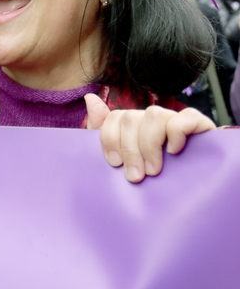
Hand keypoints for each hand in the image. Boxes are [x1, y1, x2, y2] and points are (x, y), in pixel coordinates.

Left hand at [85, 93, 215, 182]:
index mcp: (133, 124)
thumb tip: (90, 98)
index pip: (114, 117)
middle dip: (130, 149)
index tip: (115, 164)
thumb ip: (101, 129)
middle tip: (135, 176)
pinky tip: (174, 152)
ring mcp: (175, 119)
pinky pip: (187, 117)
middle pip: (131, 117)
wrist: (189, 190)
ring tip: (152, 171)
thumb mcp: (120, 157)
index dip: (110, 139)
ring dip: (149, 144)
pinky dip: (178, 133)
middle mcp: (151, 118)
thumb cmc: (147, 173)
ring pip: (155, 115)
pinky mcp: (199, 125)